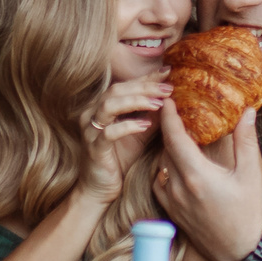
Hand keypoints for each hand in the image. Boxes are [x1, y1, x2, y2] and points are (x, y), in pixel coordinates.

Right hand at [79, 76, 170, 202]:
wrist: (100, 188)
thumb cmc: (118, 158)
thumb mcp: (139, 133)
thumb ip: (151, 116)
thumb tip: (171, 99)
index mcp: (101, 106)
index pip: (125, 85)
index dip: (146, 78)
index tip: (168, 72)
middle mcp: (92, 113)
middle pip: (117, 90)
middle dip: (144, 87)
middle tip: (168, 88)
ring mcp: (90, 130)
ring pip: (110, 105)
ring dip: (136, 102)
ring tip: (159, 104)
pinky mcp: (94, 148)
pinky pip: (109, 132)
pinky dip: (128, 126)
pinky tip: (146, 125)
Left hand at [154, 103, 261, 260]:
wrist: (241, 253)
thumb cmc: (248, 215)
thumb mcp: (250, 175)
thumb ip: (246, 141)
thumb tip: (247, 112)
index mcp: (197, 175)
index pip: (175, 137)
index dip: (169, 116)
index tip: (169, 99)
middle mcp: (179, 187)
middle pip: (166, 149)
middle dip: (169, 129)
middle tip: (176, 113)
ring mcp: (173, 201)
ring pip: (161, 166)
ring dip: (168, 150)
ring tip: (179, 137)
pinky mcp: (172, 212)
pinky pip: (160, 183)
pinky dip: (165, 170)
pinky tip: (177, 165)